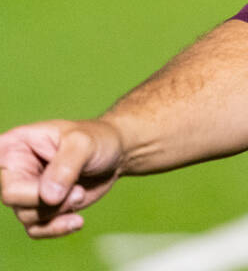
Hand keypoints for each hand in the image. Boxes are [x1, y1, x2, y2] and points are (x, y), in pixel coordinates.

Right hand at [0, 119, 123, 237]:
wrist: (115, 155)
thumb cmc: (97, 139)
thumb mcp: (84, 143)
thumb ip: (65, 166)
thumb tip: (48, 196)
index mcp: (16, 145)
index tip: (7, 177)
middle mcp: (16, 169)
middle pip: (12, 195)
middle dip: (46, 198)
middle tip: (76, 189)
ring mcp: (27, 191)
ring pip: (26, 215)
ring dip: (58, 210)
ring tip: (80, 193)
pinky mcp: (40, 208)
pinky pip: (37, 229)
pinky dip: (56, 228)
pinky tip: (76, 221)